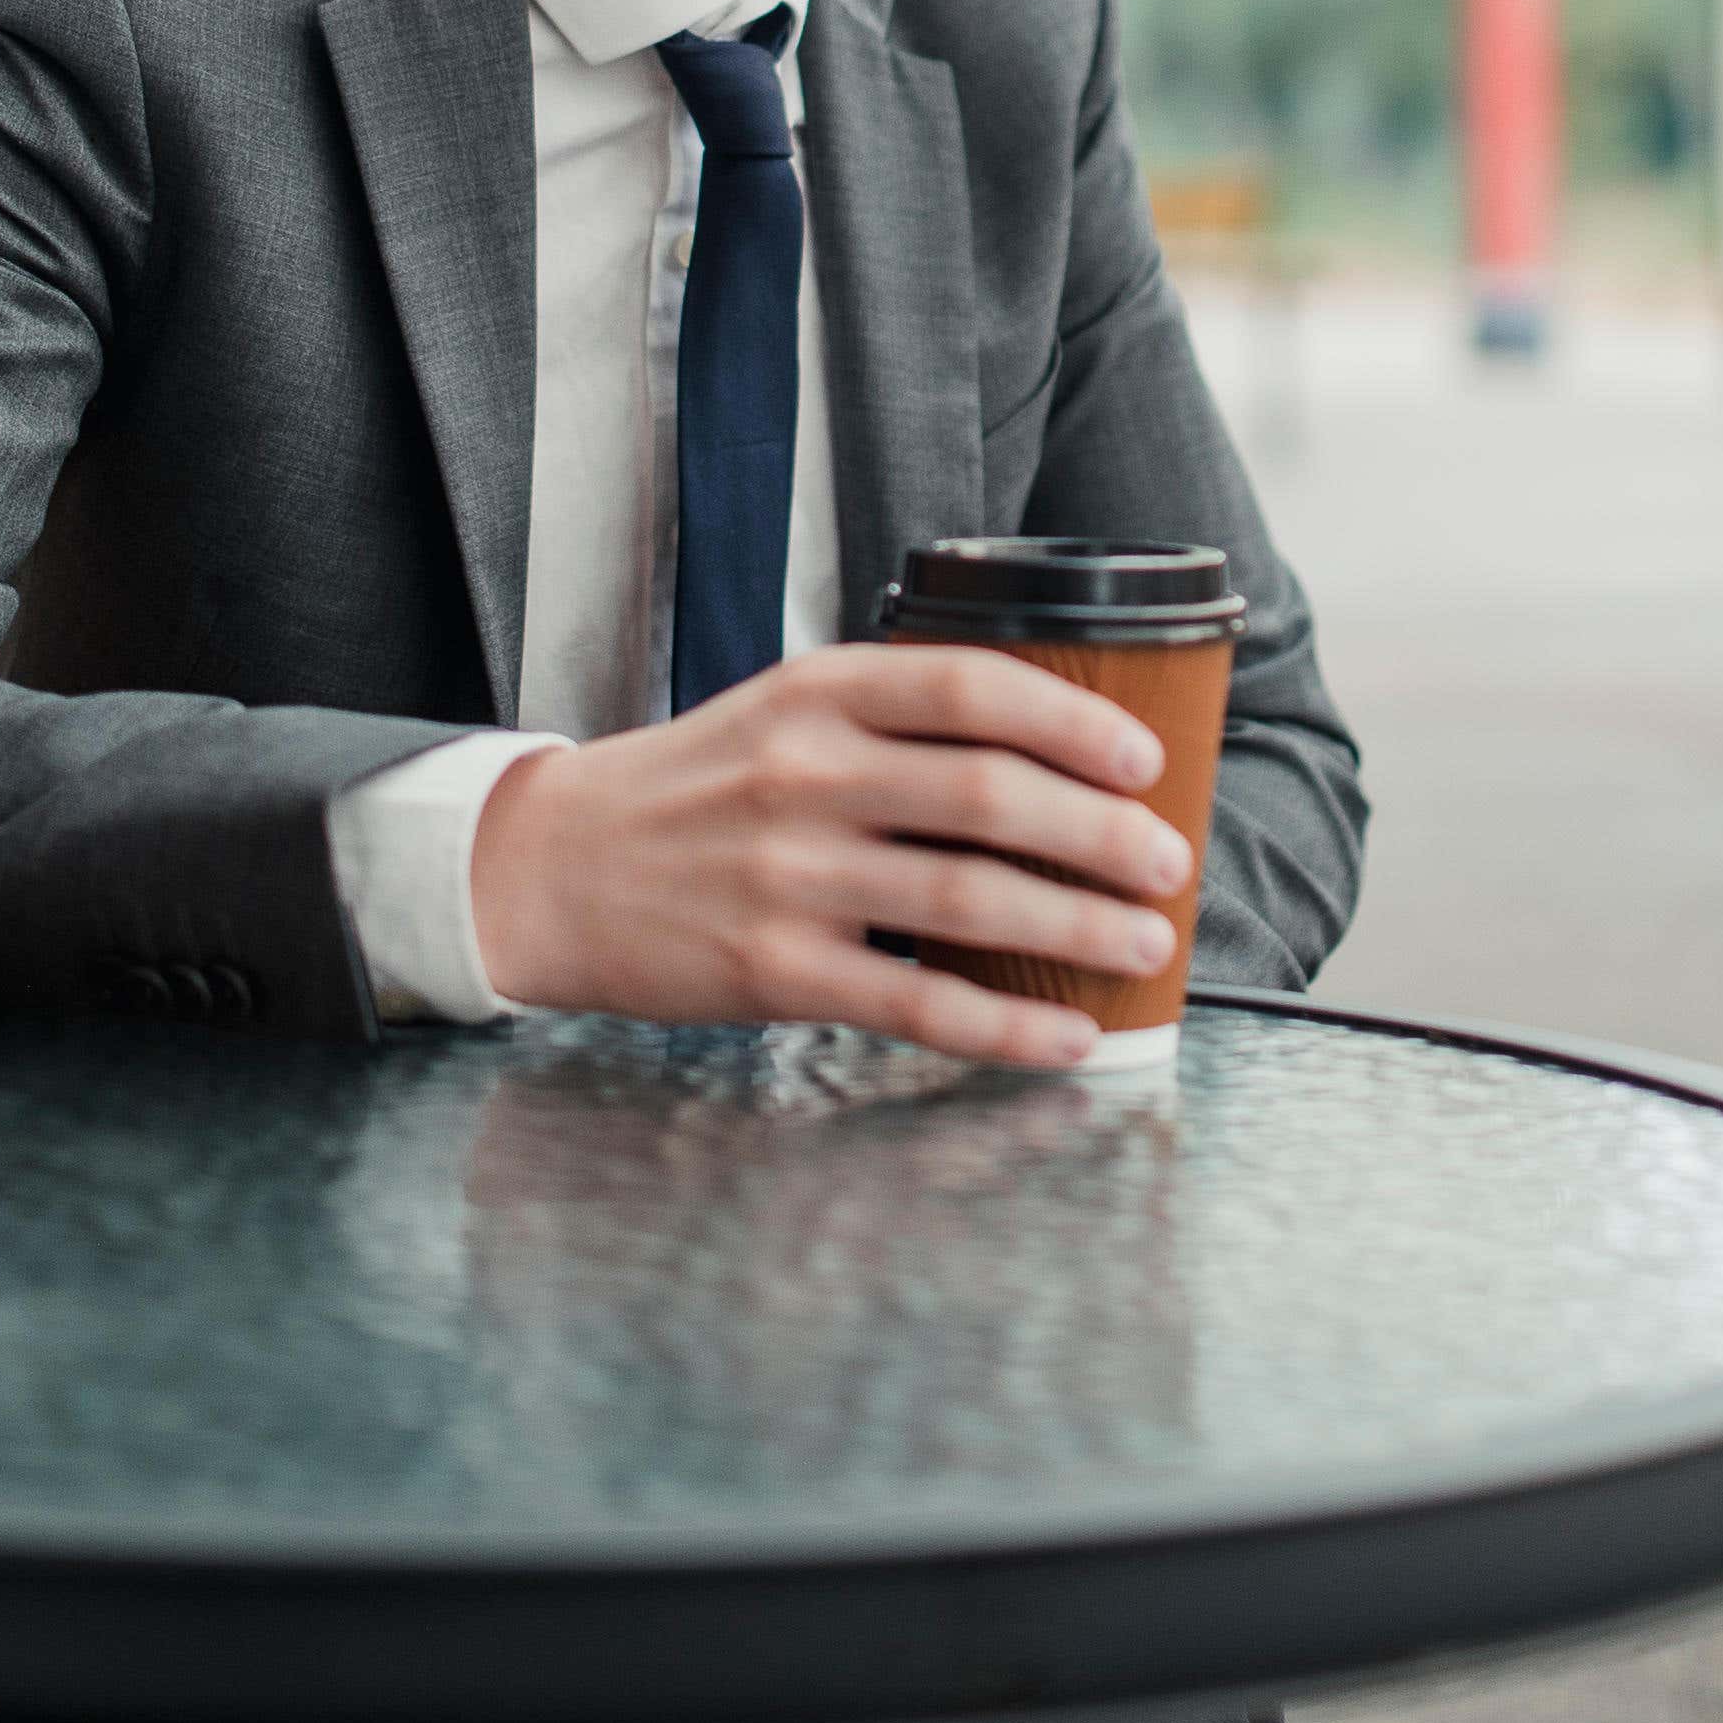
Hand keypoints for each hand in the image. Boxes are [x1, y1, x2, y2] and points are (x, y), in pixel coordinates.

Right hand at [463, 645, 1192, 1067]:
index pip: (969, 687)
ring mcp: (786, 875)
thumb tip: (1052, 750)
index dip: (1073, 719)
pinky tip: (1067, 1036)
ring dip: (1075, 926)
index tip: (1144, 758)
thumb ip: (893, 719)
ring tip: (1145, 944)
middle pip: (987, 796)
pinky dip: (1004, 1026)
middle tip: (1170, 862)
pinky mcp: (772, 969)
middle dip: (1101, 834)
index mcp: (817, 694)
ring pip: (966, 899)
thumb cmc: (695, 788)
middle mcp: (804, 775)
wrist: (553, 867)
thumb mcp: (782, 711)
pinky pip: (914, 1003)